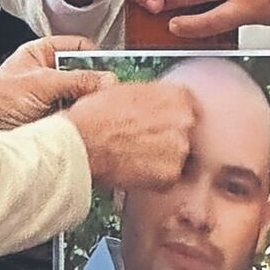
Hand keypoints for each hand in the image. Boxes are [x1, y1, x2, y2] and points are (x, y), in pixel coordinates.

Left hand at [0, 36, 116, 130]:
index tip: (117, 68)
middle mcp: (49, 74)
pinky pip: (77, 118)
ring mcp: (51, 99)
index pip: (80, 47)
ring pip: (83, 98)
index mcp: (42, 54)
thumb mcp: (39, 84)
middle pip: (85, 74)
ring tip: (102, 111)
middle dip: (98, 84)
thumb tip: (107, 80)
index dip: (98, 56)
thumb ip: (75, 81)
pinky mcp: (53, 121)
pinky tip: (90, 125)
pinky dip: (84, 122)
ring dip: (91, 106)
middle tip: (114, 93)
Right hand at [65, 82, 196, 189]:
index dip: (172, 116)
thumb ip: (150, 96)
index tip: (163, 123)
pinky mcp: (170, 175)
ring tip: (138, 155)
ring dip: (165, 158)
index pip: (189, 105)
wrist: (79, 144)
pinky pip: (170, 178)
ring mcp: (179, 149)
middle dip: (170, 137)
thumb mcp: (125, 91)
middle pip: (188, 131)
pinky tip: (136, 168)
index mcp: (175, 95)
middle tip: (148, 140)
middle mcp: (184, 120)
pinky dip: (156, 177)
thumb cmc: (94, 117)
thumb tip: (154, 103)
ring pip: (180, 156)